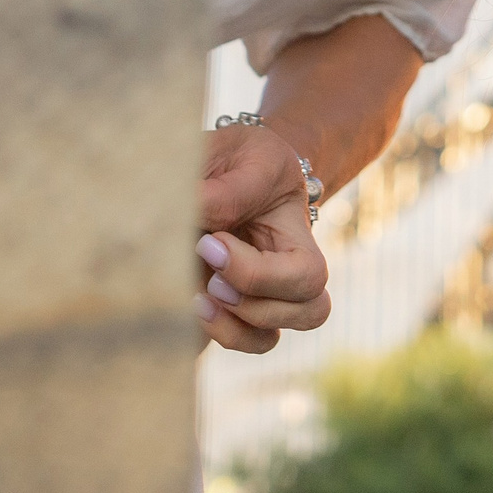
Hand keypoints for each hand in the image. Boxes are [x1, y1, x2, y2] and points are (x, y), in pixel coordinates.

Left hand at [194, 123, 330, 353]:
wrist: (226, 167)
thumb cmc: (237, 157)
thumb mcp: (236, 150)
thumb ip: (221, 186)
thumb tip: (192, 213)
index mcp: (297, 234)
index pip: (306, 273)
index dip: (256, 272)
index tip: (210, 242)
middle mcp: (287, 272)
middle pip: (307, 311)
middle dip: (252, 300)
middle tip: (207, 267)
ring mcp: (259, 295)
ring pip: (267, 339)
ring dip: (232, 328)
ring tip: (194, 299)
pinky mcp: (228, 310)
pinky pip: (229, 342)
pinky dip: (209, 335)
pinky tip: (185, 308)